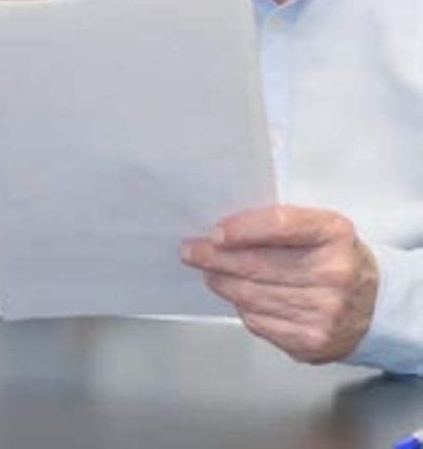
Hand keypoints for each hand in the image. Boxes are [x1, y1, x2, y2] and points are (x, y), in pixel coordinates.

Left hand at [181, 205, 378, 363]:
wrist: (374, 305)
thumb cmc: (337, 258)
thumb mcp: (322, 227)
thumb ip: (281, 225)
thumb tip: (225, 232)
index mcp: (334, 234)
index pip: (281, 225)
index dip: (243, 228)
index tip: (215, 232)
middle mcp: (332, 273)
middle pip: (259, 264)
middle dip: (217, 257)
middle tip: (192, 251)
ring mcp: (323, 312)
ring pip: (253, 295)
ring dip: (222, 282)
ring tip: (209, 271)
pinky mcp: (310, 342)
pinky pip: (260, 322)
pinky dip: (242, 306)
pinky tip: (237, 294)